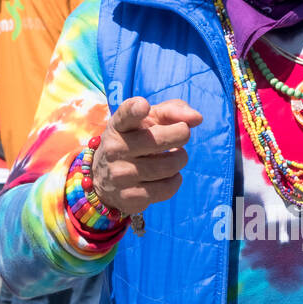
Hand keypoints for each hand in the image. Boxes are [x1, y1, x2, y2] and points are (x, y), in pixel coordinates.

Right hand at [92, 96, 202, 216]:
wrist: (105, 178)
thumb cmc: (137, 140)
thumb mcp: (148, 120)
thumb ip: (172, 111)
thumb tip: (197, 118)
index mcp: (118, 125)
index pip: (125, 115)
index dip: (135, 110)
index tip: (143, 106)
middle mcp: (115, 149)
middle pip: (159, 140)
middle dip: (181, 134)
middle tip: (183, 134)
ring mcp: (120, 174)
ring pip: (168, 166)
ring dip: (180, 159)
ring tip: (175, 157)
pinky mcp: (129, 197)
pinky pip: (167, 188)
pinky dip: (175, 180)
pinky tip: (168, 176)